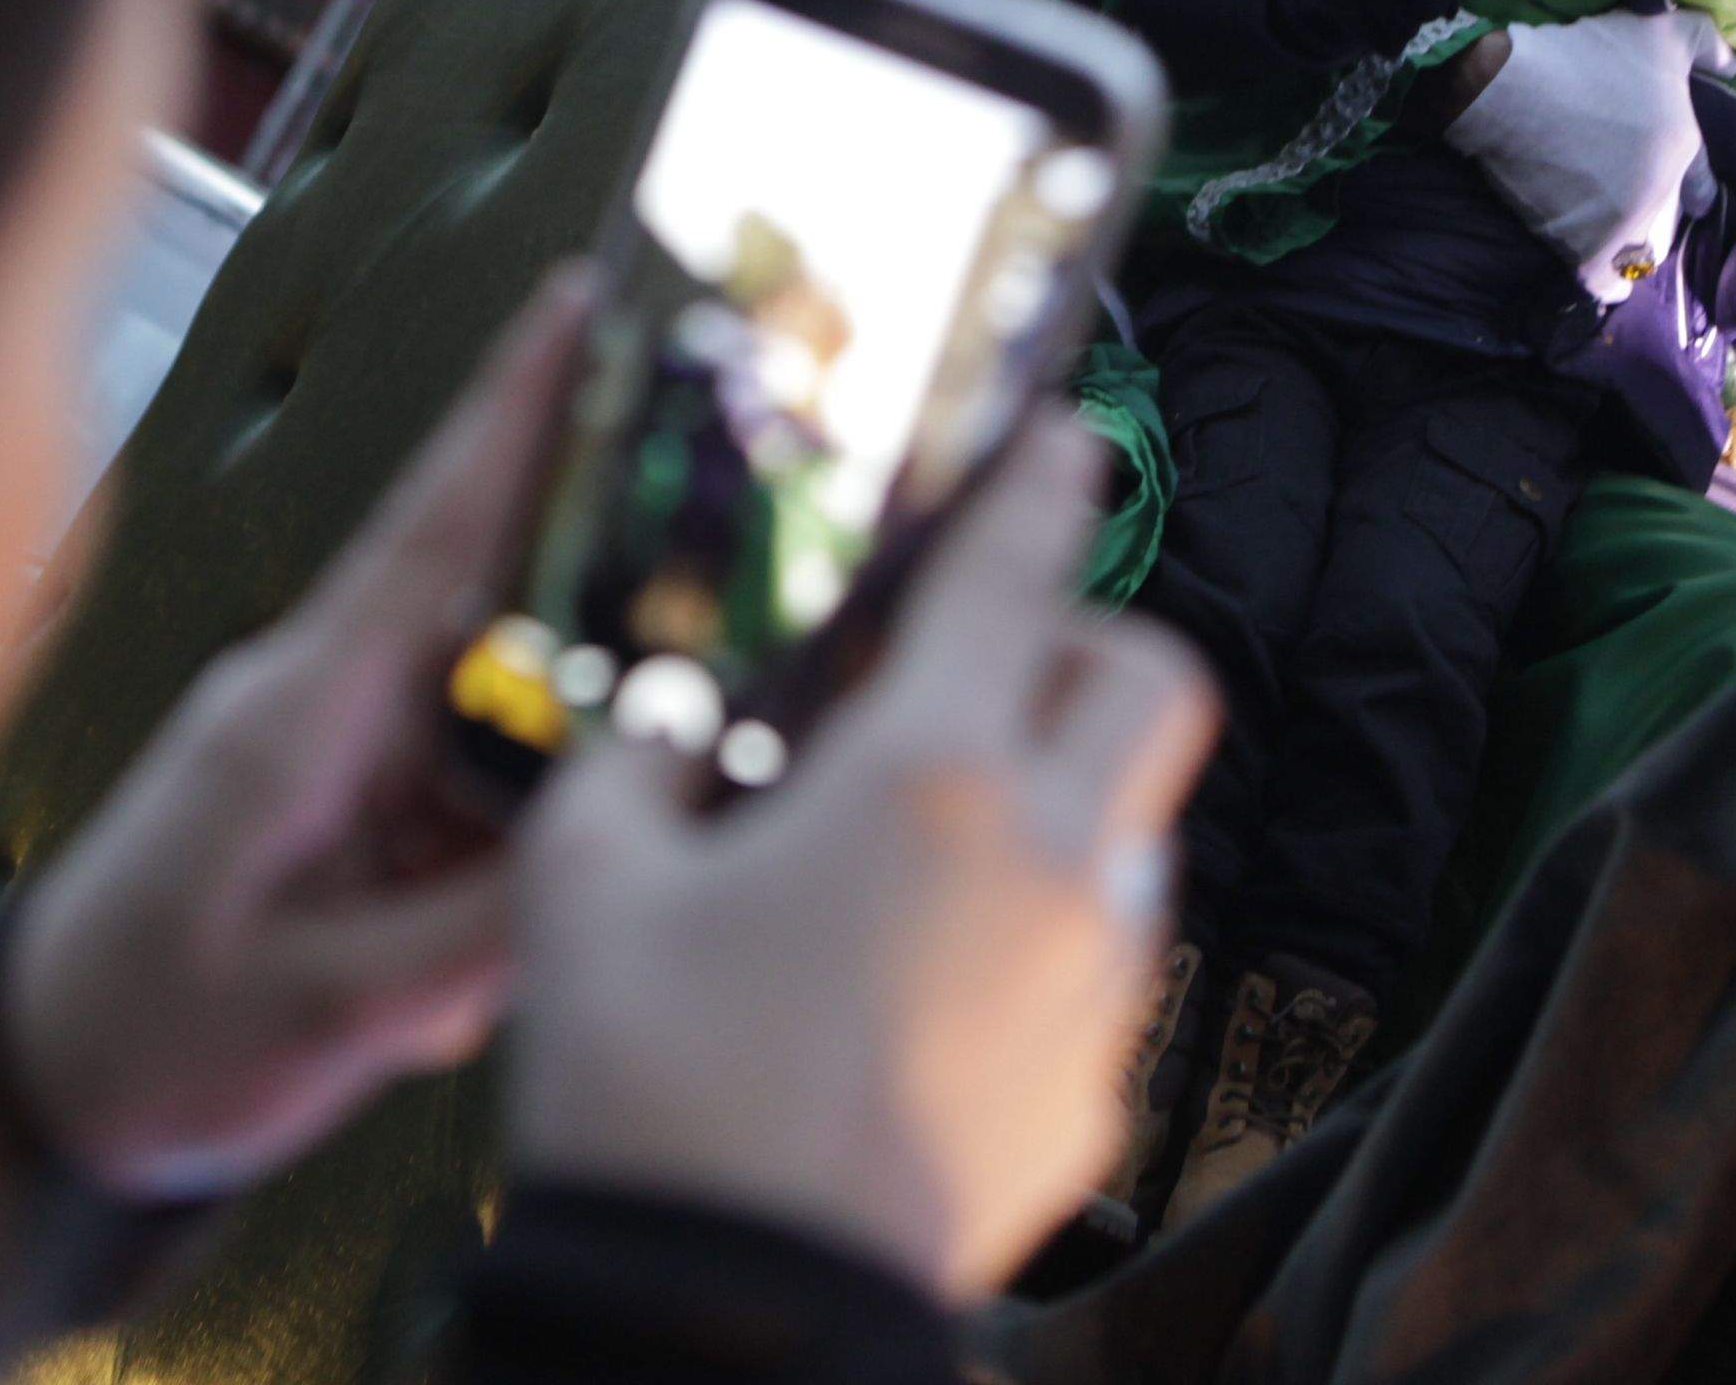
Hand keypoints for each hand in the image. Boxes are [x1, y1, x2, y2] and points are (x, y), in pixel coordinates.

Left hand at [0, 273, 590, 1200]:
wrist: (28, 1092)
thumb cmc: (140, 1037)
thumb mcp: (316, 1011)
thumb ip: (469, 936)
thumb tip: (610, 851)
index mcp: (304, 712)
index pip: (431, 529)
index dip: (512, 415)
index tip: (578, 298)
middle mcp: (326, 702)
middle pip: (506, 615)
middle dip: (606, 623)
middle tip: (713, 625)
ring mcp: (335, 753)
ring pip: (500, 735)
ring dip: (528, 822)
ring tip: (474, 939)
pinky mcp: (344, 810)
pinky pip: (460, 813)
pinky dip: (477, 886)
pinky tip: (431, 988)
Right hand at [507, 415, 1217, 1301]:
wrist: (731, 1324)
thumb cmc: (655, 1099)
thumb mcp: (585, 893)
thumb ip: (629, 771)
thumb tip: (662, 733)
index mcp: (925, 778)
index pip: (1016, 577)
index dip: (1044, 487)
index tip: (1069, 439)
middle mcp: (1046, 864)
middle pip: (1150, 683)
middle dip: (1088, 641)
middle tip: (988, 658)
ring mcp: (1091, 988)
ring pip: (1137, 823)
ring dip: (1065, 792)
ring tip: (933, 836)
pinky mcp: (1090, 1095)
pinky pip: (1099, 962)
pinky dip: (1041, 927)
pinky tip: (928, 972)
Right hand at [1440, 6, 1714, 303]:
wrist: (1510, 88)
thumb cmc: (1587, 55)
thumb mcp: (1662, 31)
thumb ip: (1708, 44)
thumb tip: (1733, 66)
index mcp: (1683, 146)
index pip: (1702, 184)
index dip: (1697, 190)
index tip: (1694, 199)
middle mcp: (1658, 194)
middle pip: (1668, 222)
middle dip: (1660, 217)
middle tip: (1637, 205)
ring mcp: (1620, 225)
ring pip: (1638, 252)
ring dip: (1632, 247)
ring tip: (1616, 236)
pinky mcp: (1580, 247)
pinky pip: (1605, 282)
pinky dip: (1609, 283)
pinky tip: (1610, 283)